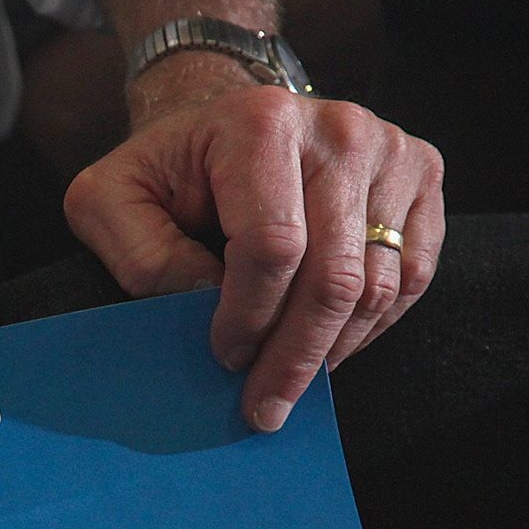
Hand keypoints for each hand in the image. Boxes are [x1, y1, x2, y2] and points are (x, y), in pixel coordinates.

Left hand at [64, 80, 442, 432]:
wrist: (220, 122)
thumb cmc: (163, 169)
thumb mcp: (107, 200)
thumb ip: (140, 254)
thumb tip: (204, 303)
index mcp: (259, 124)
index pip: (273, 246)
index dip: (249, 316)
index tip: (224, 356)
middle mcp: (338, 129)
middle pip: (334, 275)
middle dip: (294, 355)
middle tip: (263, 406)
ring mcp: (389, 150)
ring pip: (379, 285)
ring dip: (331, 349)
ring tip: (289, 380)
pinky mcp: (421, 175)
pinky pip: (412, 276)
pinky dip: (369, 325)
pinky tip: (326, 344)